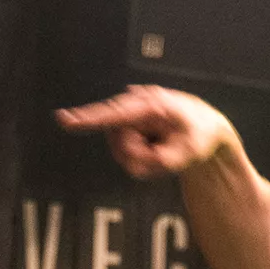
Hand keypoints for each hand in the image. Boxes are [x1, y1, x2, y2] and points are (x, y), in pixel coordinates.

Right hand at [55, 85, 234, 178]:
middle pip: (120, 143)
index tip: (65, 120)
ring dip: (140, 154)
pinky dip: (139, 153)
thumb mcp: (188, 154)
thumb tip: (133, 164)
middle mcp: (136, 104)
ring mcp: (129, 113)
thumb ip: (160, 163)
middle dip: (140, 155)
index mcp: (153, 105)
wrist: (204, 124)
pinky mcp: (125, 123)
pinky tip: (153, 142)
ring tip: (161, 144)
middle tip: (166, 152)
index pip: (116, 113)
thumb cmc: (197, 136)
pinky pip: (123, 149)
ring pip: (119, 148)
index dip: (90, 118)